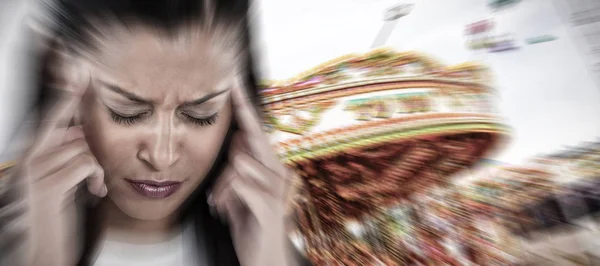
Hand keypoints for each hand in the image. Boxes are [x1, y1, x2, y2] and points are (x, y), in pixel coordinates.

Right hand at [16, 44, 105, 265]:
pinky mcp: (46, 188)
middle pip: (75, 135)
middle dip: (93, 153)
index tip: (79, 75)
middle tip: (95, 175)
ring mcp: (34, 174)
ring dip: (97, 170)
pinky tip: (93, 192)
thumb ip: (66, 157)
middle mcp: (28, 161)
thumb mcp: (59, 183)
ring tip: (93, 187)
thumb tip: (81, 134)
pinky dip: (95, 178)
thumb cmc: (51, 219)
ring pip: (83, 150)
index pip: (50, 120)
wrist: (41, 255)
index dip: (66, 99)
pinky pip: (85, 165)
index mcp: (31, 158)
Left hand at [211, 78, 296, 265]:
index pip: (257, 132)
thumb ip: (241, 168)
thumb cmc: (252, 226)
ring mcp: (277, 189)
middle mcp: (279, 174)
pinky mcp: (269, 205)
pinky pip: (238, 184)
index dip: (245, 107)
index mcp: (272, 169)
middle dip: (236, 135)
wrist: (263, 259)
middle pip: (252, 140)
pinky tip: (225, 211)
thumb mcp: (240, 193)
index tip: (234, 83)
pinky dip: (225, 198)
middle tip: (229, 125)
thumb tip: (237, 142)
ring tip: (222, 204)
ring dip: (222, 186)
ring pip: (238, 164)